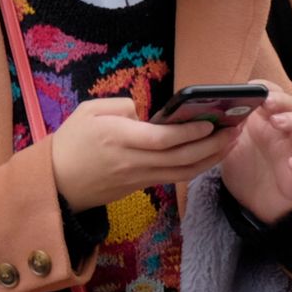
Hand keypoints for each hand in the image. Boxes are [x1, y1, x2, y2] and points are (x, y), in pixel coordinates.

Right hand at [51, 98, 238, 212]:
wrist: (56, 181)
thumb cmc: (70, 142)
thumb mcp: (87, 111)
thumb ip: (119, 105)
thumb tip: (147, 112)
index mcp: (118, 138)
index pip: (163, 138)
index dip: (190, 132)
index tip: (211, 120)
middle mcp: (133, 161)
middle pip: (181, 158)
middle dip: (212, 145)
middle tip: (234, 130)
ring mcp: (138, 177)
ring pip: (183, 172)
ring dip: (210, 159)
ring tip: (229, 143)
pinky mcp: (140, 187)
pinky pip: (174, 177)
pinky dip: (195, 167)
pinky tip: (208, 155)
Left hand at [219, 79, 291, 224]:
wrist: (249, 200)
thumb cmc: (242, 163)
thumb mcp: (228, 141)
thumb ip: (224, 125)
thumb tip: (208, 107)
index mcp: (265, 121)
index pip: (273, 95)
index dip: (266, 88)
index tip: (251, 86)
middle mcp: (282, 133)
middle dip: (281, 100)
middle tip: (266, 101)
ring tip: (277, 121)